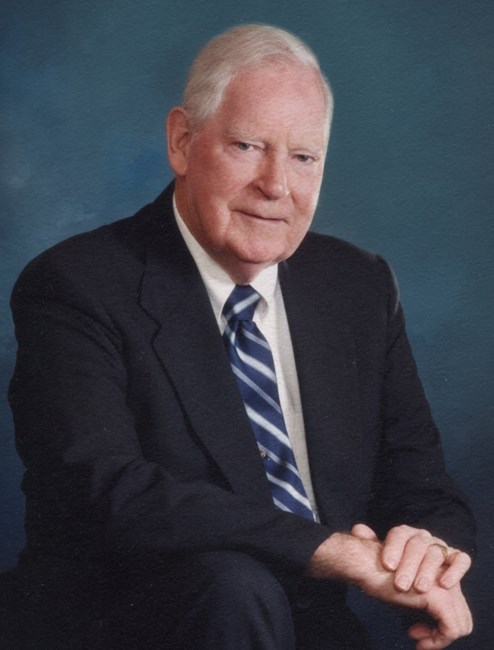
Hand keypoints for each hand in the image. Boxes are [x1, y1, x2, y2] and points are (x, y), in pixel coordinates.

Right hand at [307, 530, 472, 649]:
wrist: (365, 563)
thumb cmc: (378, 573)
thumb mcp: (404, 591)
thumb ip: (421, 602)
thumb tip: (424, 630)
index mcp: (439, 565)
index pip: (456, 601)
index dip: (441, 619)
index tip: (416, 625)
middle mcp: (446, 570)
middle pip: (461, 611)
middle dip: (440, 629)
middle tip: (415, 633)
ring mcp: (445, 582)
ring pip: (459, 620)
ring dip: (437, 636)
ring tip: (414, 634)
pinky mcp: (440, 595)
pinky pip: (451, 628)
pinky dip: (436, 641)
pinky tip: (415, 638)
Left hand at [363, 524, 471, 592]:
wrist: (414, 583)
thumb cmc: (396, 572)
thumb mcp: (381, 561)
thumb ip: (370, 545)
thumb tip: (358, 529)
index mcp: (404, 534)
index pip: (399, 534)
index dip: (393, 548)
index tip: (387, 566)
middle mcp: (423, 537)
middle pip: (417, 544)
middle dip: (409, 565)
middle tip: (401, 586)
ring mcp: (441, 547)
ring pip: (436, 552)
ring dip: (428, 571)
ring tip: (420, 589)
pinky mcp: (457, 560)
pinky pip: (461, 560)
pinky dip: (456, 570)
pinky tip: (445, 584)